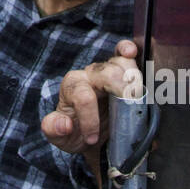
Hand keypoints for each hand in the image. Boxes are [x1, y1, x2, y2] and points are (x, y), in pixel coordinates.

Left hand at [41, 39, 141, 153]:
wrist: (91, 134)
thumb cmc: (75, 132)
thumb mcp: (60, 137)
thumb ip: (53, 129)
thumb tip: (64, 124)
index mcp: (72, 87)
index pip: (83, 97)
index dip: (90, 119)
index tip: (93, 139)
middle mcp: (89, 75)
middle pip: (105, 74)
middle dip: (118, 89)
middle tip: (128, 106)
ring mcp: (106, 71)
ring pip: (119, 63)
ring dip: (130, 75)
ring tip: (136, 91)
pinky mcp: (121, 70)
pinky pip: (123, 54)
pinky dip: (128, 49)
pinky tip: (131, 52)